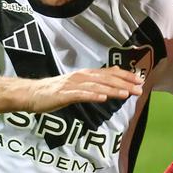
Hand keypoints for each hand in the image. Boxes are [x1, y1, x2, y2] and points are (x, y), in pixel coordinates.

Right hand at [25, 67, 142, 113]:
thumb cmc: (55, 91)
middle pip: (106, 79)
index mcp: (85, 75)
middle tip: (139, 88)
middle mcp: (81, 77)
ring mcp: (72, 85)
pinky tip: (102, 98)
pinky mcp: (64, 94)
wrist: (32, 93)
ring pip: (96, 87)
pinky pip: (80, 95)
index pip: (109, 74)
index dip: (125, 76)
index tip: (139, 80)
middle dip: (124, 83)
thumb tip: (110, 85)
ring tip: (126, 94)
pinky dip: (92, 96)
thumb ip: (93, 85)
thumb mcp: (77, 86)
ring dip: (112, 90)